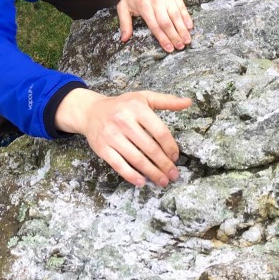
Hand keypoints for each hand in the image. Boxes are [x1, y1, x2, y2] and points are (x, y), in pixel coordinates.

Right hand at [55, 87, 191, 187]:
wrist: (90, 111)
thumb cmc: (121, 105)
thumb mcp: (143, 98)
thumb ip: (166, 101)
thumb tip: (188, 102)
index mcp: (136, 108)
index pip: (160, 132)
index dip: (170, 147)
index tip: (175, 157)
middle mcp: (123, 121)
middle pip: (150, 148)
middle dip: (164, 165)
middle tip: (173, 175)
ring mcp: (112, 135)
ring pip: (136, 159)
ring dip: (152, 173)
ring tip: (162, 181)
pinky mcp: (102, 147)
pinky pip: (119, 165)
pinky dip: (131, 176)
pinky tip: (142, 182)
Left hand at [118, 0, 192, 52]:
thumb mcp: (124, 6)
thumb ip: (124, 23)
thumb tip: (124, 39)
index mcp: (143, 6)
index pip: (154, 25)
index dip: (162, 38)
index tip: (169, 48)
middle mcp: (155, 1)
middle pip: (166, 22)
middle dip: (174, 36)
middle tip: (180, 47)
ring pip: (176, 15)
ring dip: (182, 29)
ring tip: (187, 40)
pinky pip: (182, 6)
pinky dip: (186, 17)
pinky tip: (189, 27)